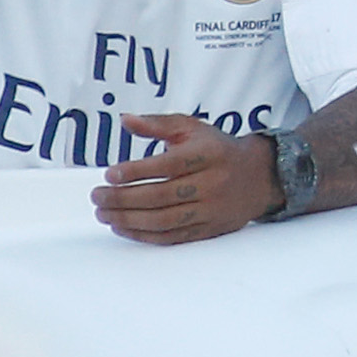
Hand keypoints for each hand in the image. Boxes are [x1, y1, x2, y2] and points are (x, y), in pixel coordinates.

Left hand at [93, 115, 279, 243]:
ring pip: (164, 220)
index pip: (167, 165)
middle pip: (161, 196)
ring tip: (104, 213)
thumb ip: (157, 124)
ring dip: (128, 220)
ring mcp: (212, 209)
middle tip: (97, 197)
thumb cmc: (217, 149)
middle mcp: (212, 183)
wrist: (259, 177)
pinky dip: (144, 235)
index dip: (136, 171)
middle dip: (122, 199)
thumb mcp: (192, 128)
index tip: (109, 174)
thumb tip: (125, 120)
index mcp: (207, 154)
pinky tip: (123, 227)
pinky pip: (173, 237)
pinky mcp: (209, 229)